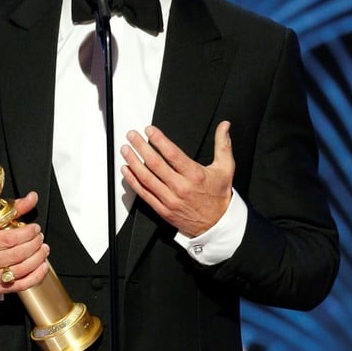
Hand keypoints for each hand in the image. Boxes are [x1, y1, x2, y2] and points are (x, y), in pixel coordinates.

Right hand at [0, 191, 49, 293]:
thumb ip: (16, 208)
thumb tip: (33, 196)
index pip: (8, 238)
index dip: (27, 233)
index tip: (35, 228)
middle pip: (17, 254)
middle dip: (34, 245)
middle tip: (40, 238)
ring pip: (22, 269)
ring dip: (38, 258)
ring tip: (44, 249)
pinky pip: (23, 284)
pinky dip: (37, 275)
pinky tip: (43, 265)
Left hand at [120, 121, 234, 236]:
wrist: (217, 224)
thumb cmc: (219, 195)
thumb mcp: (226, 168)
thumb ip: (223, 145)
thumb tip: (224, 126)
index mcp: (195, 175)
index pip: (172, 154)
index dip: (159, 140)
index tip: (149, 130)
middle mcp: (181, 187)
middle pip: (155, 164)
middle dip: (140, 147)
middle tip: (132, 136)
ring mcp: (170, 200)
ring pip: (146, 178)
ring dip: (133, 162)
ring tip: (125, 150)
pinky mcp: (163, 210)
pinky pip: (144, 194)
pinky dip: (133, 181)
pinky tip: (126, 171)